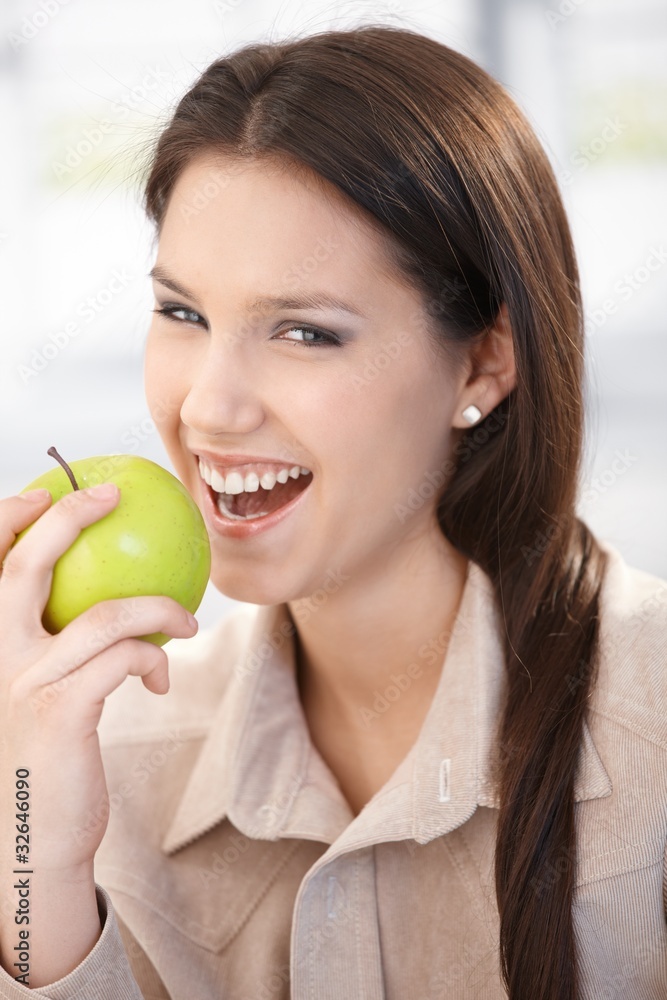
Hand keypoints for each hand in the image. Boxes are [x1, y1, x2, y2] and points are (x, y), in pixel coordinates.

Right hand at [0, 484, 197, 874]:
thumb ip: (56, 643)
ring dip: (159, 609)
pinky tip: (161, 677)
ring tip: (188, 621)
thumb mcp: (40, 688)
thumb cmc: (45, 753)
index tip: (43, 492)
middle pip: (24, 567)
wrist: (31, 835)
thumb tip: (114, 594)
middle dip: (69, 518)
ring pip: (103, 615)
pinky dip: (155, 656)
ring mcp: (23, 681)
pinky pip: (126, 657)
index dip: (5, 518)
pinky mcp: (60, 710)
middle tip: (114, 495)